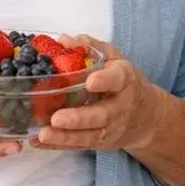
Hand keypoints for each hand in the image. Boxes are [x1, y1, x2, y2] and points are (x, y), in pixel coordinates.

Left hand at [31, 35, 161, 152]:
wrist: (146, 117)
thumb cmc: (123, 82)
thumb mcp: (113, 58)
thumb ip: (90, 47)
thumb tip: (64, 39)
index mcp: (124, 80)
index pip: (118, 79)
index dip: (105, 81)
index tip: (90, 82)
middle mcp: (119, 107)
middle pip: (101, 115)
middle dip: (78, 118)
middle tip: (56, 118)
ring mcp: (110, 128)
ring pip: (89, 136)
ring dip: (65, 137)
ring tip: (43, 134)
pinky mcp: (99, 142)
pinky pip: (78, 146)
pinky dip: (58, 145)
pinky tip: (38, 141)